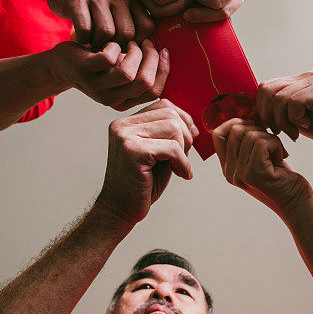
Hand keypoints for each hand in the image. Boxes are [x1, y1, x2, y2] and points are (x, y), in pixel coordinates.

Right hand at [46, 0, 153, 49]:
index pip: (147, 27)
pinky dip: (83, 40)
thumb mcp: (118, 14)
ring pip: (106, 32)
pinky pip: (85, 29)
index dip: (136, 44)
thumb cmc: (95, 11)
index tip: (123, 47)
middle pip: (127, 33)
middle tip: (105, 49)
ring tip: (93, 43)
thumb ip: (133, 28)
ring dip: (98, 45)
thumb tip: (145, 56)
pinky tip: (81, 38)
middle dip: (116, 48)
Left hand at [51, 39, 168, 110]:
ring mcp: (97, 87)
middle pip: (144, 83)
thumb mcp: (120, 74)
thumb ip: (140, 72)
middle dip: (152, 59)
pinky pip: (109, 59)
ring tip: (131, 41)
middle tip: (147, 42)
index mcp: (124, 102)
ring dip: (135, 53)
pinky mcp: (85, 71)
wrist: (61, 66)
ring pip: (128, 73)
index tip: (163, 51)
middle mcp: (111, 100)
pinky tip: (111, 43)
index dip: (163, 70)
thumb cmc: (98, 66)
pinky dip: (115, 46)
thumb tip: (166, 55)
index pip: (155, 92)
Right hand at [96, 100, 199, 224]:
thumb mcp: (158, 152)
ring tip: (179, 166)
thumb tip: (192, 123)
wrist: (120, 209)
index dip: (182, 119)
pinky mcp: (133, 151)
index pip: (163, 104)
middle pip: (170, 114)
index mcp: (127, 122)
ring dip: (183, 149)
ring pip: (172, 127)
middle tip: (183, 158)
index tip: (190, 139)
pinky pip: (172, 148)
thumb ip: (169, 134)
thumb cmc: (142, 183)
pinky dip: (182, 162)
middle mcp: (122, 125)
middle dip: (185, 135)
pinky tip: (181, 174)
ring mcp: (125, 136)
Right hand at [212, 119, 312, 216]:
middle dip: (258, 129)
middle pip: (235, 130)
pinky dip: (276, 144)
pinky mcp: (256, 174)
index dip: (235, 123)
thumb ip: (246, 143)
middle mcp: (230, 172)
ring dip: (270, 138)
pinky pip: (262, 142)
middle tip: (271, 143)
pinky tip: (282, 157)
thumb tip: (242, 118)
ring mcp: (241, 174)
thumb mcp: (259, 158)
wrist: (297, 203)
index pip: (217, 134)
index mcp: (228, 168)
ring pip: (250, 135)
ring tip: (278, 154)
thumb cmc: (281, 178)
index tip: (254, 127)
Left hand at [256, 72, 312, 147]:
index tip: (269, 127)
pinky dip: (295, 118)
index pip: (264, 87)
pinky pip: (295, 102)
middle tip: (279, 131)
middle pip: (267, 90)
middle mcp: (305, 77)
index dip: (260, 108)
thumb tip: (254, 112)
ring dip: (283, 121)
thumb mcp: (295, 118)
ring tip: (294, 132)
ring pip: (280, 98)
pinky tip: (305, 125)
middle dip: (268, 115)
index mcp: (296, 81)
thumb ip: (279, 110)